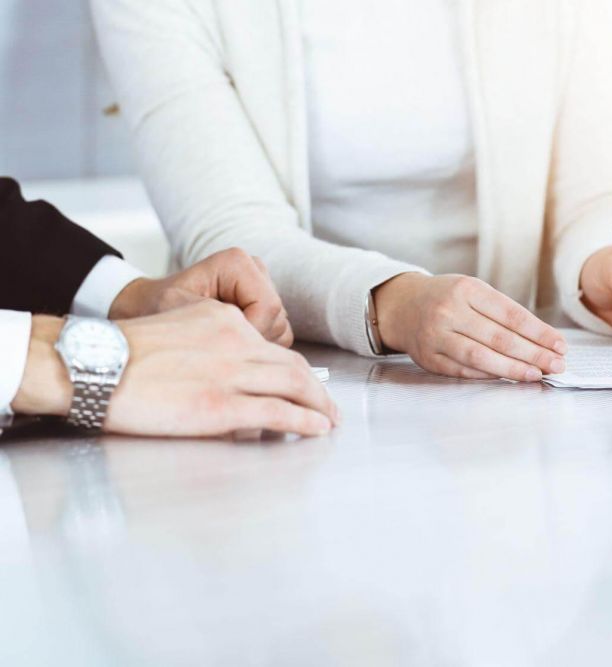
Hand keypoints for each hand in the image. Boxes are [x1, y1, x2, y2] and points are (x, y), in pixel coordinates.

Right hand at [12, 302, 338, 437]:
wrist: (92, 364)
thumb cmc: (122, 353)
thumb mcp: (178, 327)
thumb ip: (210, 340)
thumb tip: (230, 365)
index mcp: (223, 319)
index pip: (271, 346)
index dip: (293, 368)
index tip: (303, 384)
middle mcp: (235, 341)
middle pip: (292, 365)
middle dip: (317, 388)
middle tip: (328, 406)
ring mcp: (230, 373)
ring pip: (293, 385)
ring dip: (319, 405)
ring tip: (329, 420)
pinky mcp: (221, 405)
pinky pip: (277, 412)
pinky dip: (304, 421)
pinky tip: (317, 429)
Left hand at [109, 248, 292, 346]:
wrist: (148, 308)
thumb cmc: (157, 308)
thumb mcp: (176, 310)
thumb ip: (213, 321)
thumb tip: (245, 344)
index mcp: (237, 263)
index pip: (268, 307)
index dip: (250, 333)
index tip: (219, 345)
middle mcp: (256, 270)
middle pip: (278, 319)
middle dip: (251, 342)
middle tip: (215, 346)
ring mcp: (263, 288)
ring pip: (281, 330)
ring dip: (254, 346)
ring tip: (218, 343)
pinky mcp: (265, 306)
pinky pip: (278, 336)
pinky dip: (256, 347)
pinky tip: (228, 343)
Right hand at [374, 273, 566, 381]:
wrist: (402, 306)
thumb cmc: (448, 298)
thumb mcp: (474, 292)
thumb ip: (504, 313)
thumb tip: (544, 341)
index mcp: (466, 289)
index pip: (511, 314)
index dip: (539, 332)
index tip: (560, 345)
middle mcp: (449, 311)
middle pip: (500, 338)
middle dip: (534, 354)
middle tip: (557, 365)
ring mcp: (436, 336)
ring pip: (482, 357)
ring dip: (514, 369)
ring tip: (537, 374)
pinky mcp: (429, 359)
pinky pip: (465, 370)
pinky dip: (489, 375)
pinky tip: (509, 378)